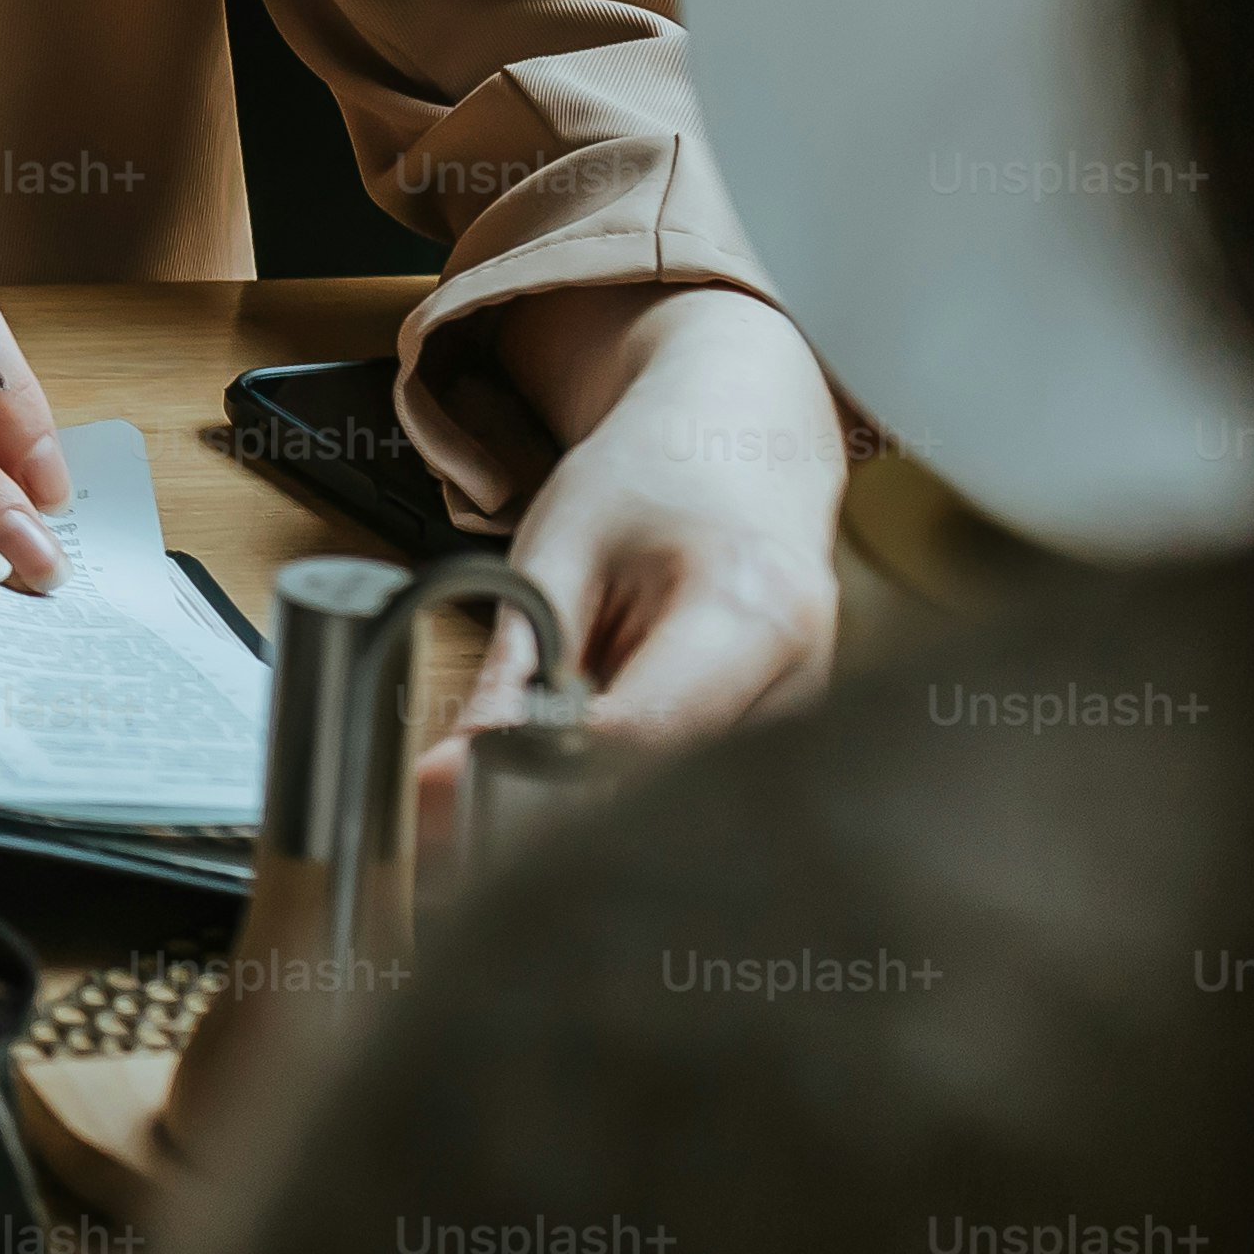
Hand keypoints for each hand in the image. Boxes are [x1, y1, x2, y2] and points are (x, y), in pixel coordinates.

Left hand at [426, 284, 845, 821]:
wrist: (741, 435)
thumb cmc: (651, 475)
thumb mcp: (557, 553)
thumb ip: (508, 674)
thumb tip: (446, 780)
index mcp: (749, 610)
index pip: (640, 737)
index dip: (538, 778)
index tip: (454, 796)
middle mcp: (801, 674)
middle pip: (664, 785)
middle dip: (555, 813)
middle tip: (460, 818)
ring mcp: (807, 710)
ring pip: (678, 799)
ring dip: (588, 803)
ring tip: (512, 778)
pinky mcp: (789, 731)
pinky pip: (694, 781)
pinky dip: (624, 781)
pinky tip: (578, 756)